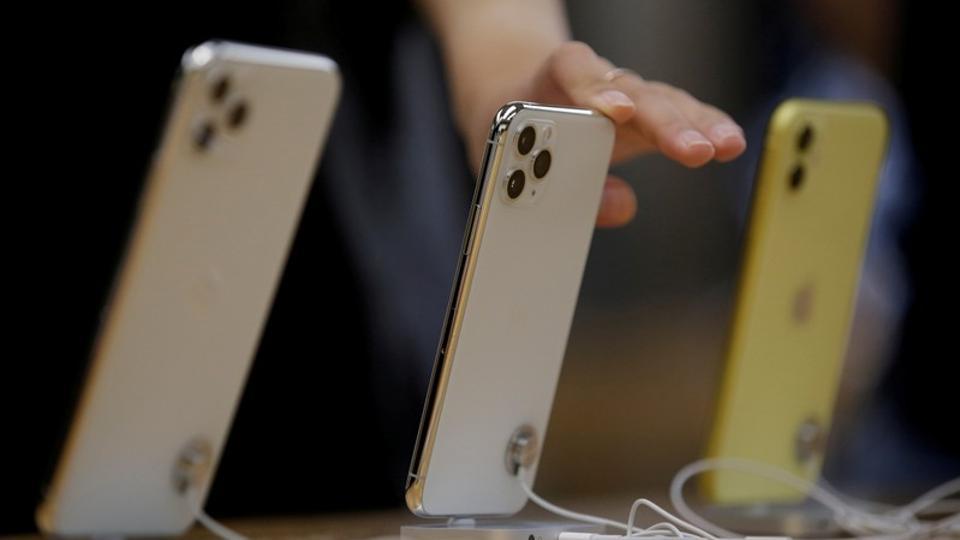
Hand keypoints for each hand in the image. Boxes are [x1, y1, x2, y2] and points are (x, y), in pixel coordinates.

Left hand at [466, 42, 746, 227]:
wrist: (519, 100)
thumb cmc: (517, 135)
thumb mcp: (513, 162)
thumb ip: (556, 185)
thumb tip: (620, 206)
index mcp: (550, 80)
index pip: (574, 70)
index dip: (596, 89)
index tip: (617, 112)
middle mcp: (596, 79)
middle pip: (632, 91)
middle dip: (662, 122)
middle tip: (691, 150)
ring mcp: (627, 92)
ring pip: (662, 100)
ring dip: (693, 125)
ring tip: (721, 148)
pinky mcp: (648, 108)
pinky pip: (681, 111)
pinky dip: (705, 125)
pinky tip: (729, 144)